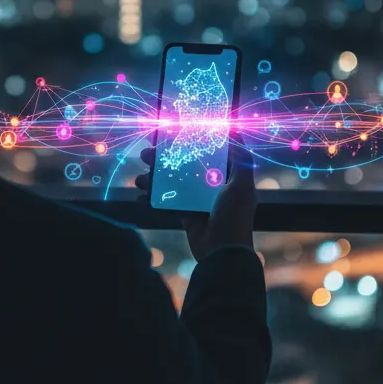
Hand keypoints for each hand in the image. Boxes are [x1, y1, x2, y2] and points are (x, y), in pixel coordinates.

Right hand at [136, 142, 256, 261]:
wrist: (223, 252)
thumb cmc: (235, 216)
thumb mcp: (242, 186)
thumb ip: (241, 160)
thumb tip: (235, 131)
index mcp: (227, 175)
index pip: (206, 152)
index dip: (189, 142)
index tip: (170, 133)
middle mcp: (211, 185)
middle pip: (185, 165)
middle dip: (164, 160)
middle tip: (146, 154)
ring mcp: (197, 200)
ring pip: (173, 183)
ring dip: (154, 180)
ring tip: (140, 179)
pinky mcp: (186, 214)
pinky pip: (167, 203)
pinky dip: (153, 200)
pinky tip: (141, 197)